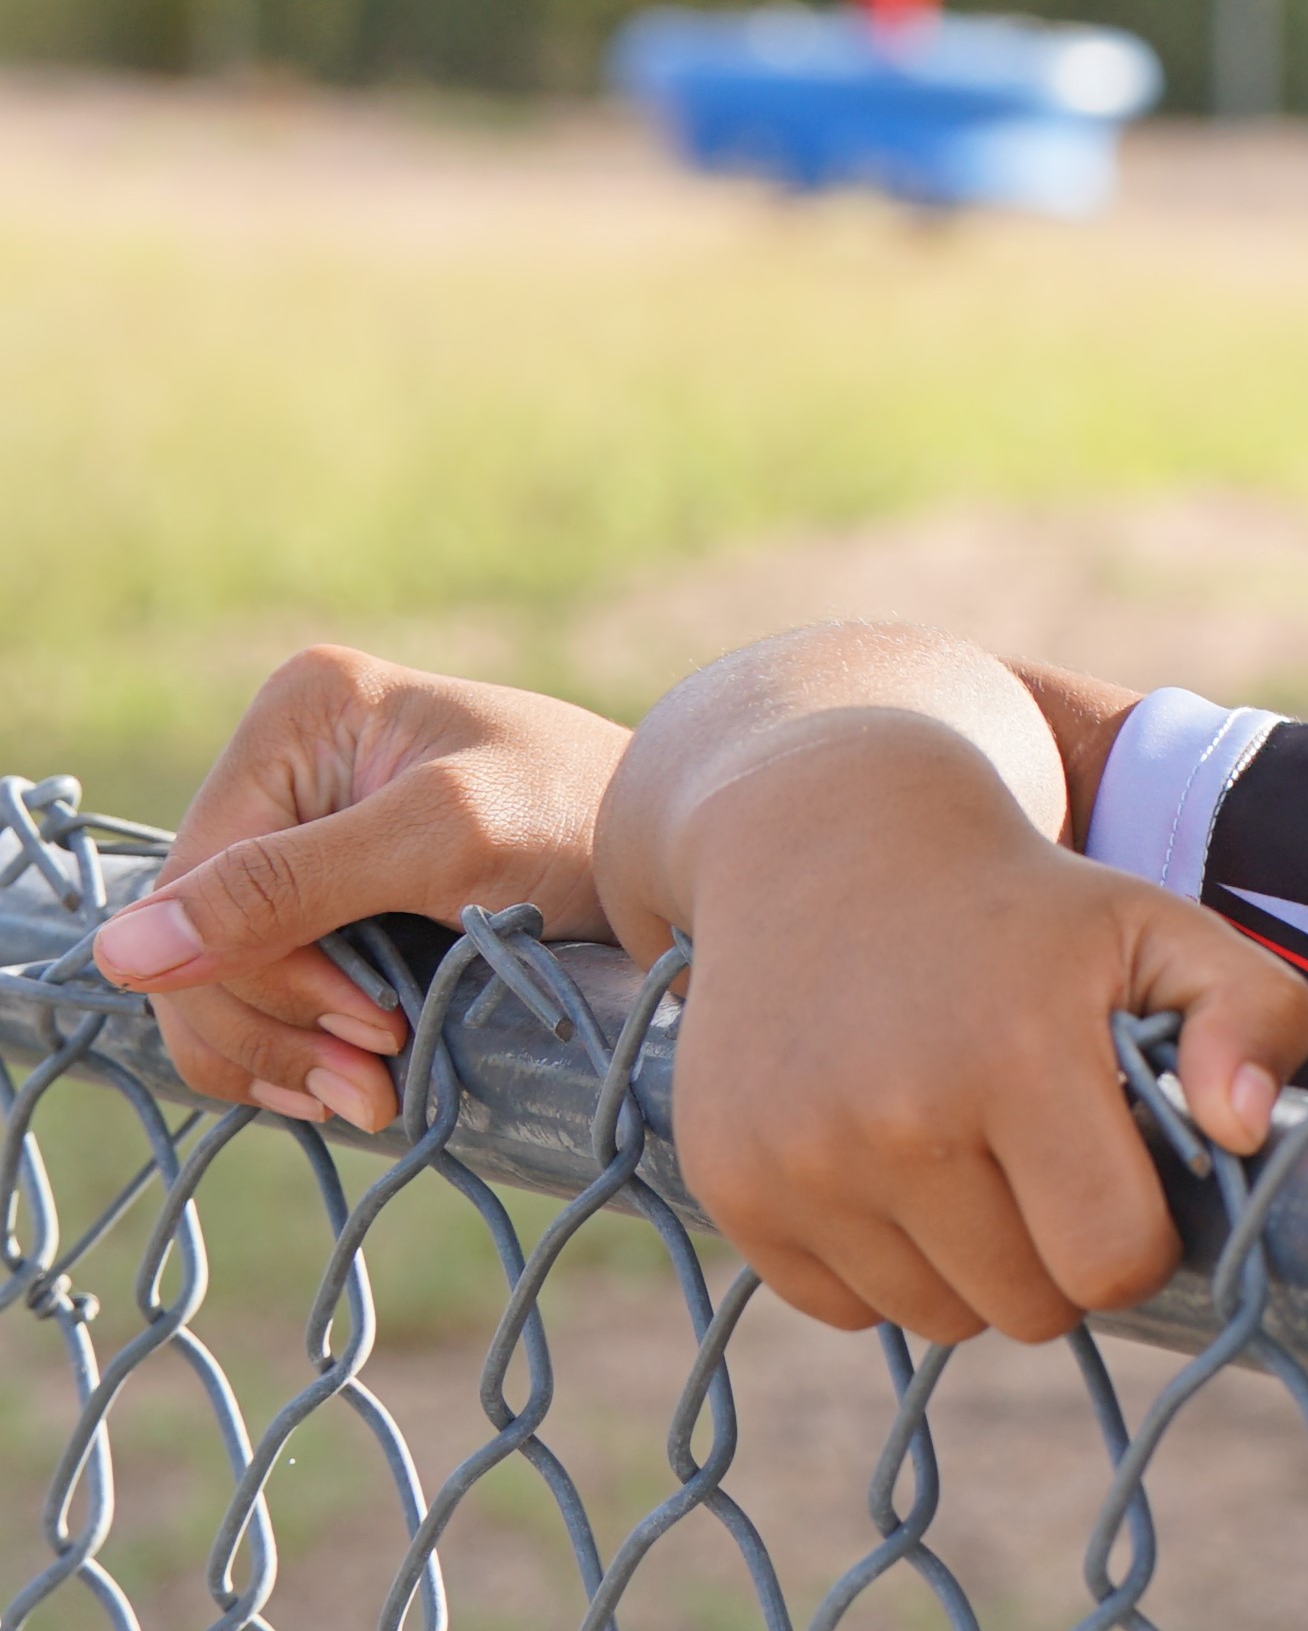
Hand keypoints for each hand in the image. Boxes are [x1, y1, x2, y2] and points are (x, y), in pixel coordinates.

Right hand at [104, 648, 627, 1133]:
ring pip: (218, 985)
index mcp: (297, 716)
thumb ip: (293, 887)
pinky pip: (261, 999)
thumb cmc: (591, 818)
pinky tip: (361, 1078)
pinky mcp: (327, 901)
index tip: (373, 1031)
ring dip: (286, 1056)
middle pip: (198, 943)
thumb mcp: (446, 843)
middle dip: (277, 1028)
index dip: (262, 978)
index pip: (200, 887)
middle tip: (373, 1086)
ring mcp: (300, 837)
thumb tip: (123, 952)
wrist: (681, 848)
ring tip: (375, 1093)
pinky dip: (298, 1052)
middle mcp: (284, 767)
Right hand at [661, 713, 1307, 1344]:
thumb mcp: (1162, 927)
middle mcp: (896, 1119)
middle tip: (1048, 1160)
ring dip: (971, 1266)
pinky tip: (892, 1161)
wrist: (826, 843)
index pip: (1112, 1261)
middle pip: (1026, 1310)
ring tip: (970, 1151)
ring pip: (935, 1319)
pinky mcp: (730, 1184)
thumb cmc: (1026, 908)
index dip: (1141, 1238)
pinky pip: (843, 1306)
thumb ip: (1258, 1014)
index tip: (1127, 1172)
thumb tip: (1245, 1130)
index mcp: (1020, 1055)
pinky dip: (883, 1264)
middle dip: (1060, 1257)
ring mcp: (800, 1160)